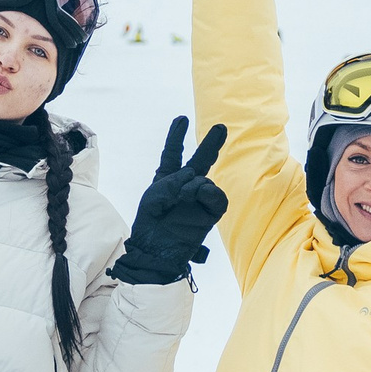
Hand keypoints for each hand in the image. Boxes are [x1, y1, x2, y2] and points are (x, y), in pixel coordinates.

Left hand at [110, 117, 228, 285]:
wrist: (155, 252)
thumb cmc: (150, 224)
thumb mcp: (154, 196)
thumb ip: (174, 182)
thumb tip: (196, 179)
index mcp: (167, 180)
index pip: (172, 153)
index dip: (176, 136)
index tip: (182, 119)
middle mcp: (185, 188)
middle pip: (200, 161)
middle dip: (210, 144)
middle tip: (220, 127)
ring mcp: (198, 201)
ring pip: (206, 180)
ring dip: (195, 184)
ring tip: (183, 195)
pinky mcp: (209, 215)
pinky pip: (217, 198)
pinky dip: (209, 193)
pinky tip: (199, 194)